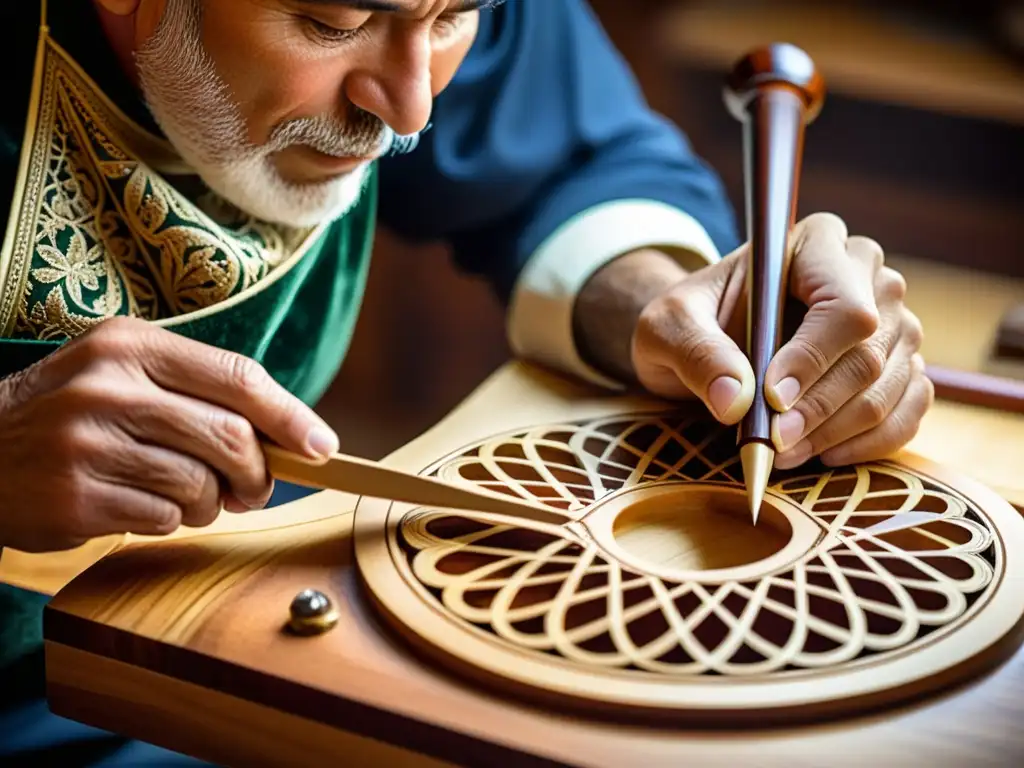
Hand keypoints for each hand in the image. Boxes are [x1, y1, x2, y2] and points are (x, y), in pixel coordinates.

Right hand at [0, 317, 338, 552]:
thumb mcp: (126, 373)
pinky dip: (168, 520)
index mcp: (131, 346)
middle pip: (231, 438)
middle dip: (257, 474)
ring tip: (184, 496)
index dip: (290, 417)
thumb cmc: (71, 412)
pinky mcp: (76, 497)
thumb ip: (200, 394)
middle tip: (252, 489)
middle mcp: (109, 388)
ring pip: (201, 486)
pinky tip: (140, 505)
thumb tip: (292, 439)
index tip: (322, 447)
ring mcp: (88, 444)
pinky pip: (163, 519)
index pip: (238, 378)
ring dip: (209, 503)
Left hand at [630, 213, 932, 468]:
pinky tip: (821, 452)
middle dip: (820, 406)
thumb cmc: (687, 324)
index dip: (813, 357)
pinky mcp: (900, 367)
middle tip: (773, 439)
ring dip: (837, 431)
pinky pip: (909, 409)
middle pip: (870, 350)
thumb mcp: (667, 328)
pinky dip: (869, 443)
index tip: (772, 397)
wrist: (700, 344)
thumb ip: (696, 353)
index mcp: (817, 243)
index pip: (843, 305)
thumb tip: (735, 400)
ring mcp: (892, 323)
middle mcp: (868, 276)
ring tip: (782, 450)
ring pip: (891, 385)